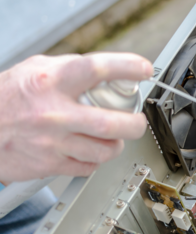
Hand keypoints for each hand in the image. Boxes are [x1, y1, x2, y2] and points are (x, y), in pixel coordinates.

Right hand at [0, 53, 152, 182]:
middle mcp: (52, 113)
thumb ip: (70, 69)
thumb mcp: (34, 70)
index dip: (128, 67)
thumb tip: (108, 72)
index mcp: (49, 81)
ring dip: (116, 144)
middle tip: (137, 120)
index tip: (144, 70)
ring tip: (114, 137)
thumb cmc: (6, 98)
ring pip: (104, 149)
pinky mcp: (48, 164)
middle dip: (134, 123)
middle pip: (111, 122)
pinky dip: (95, 159)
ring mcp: (51, 142)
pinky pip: (87, 167)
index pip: (97, 69)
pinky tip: (91, 149)